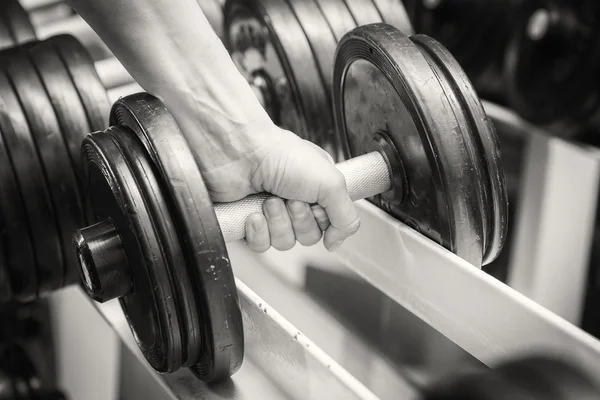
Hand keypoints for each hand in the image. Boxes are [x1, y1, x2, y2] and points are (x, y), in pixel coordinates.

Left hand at [199, 124, 359, 251]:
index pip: (329, 224)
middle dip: (298, 220)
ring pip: (284, 242)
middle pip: (307, 236)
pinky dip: (258, 231)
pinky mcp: (248, 221)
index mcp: (317, 188)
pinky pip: (260, 245)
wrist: (240, 152)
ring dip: (278, 223)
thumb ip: (346, 217)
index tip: (316, 203)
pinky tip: (253, 213)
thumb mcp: (331, 183)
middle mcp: (295, 199)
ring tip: (269, 200)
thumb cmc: (282, 155)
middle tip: (289, 197)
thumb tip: (336, 242)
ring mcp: (270, 211)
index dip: (322, 219)